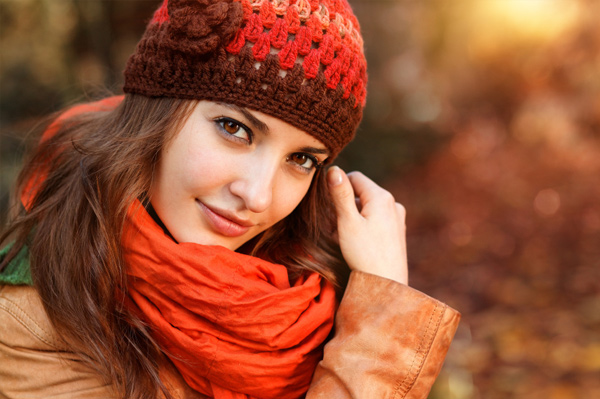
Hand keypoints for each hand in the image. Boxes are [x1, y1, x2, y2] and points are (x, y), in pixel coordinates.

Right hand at [327, 166, 407, 284]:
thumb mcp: (347, 222)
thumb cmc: (364, 254)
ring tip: (345, 238)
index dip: (339, 188)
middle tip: (336, 227)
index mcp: (381, 197)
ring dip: (354, 217)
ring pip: (368, 208)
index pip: (354, 177)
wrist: (387, 285)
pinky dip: (364, 226)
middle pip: (362, 193)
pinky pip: (377, 220)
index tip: (329, 207)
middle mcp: (393, 204)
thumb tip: (333, 168)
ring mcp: (398, 218)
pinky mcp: (398, 232)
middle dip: (346, 206)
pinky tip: (358, 243)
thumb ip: (340, 193)